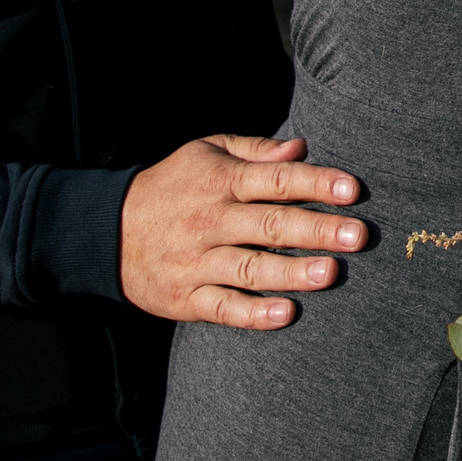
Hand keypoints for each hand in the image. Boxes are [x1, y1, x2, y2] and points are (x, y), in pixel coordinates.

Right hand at [119, 134, 364, 329]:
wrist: (103, 231)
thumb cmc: (171, 186)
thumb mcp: (205, 152)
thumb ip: (255, 150)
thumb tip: (300, 147)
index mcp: (220, 182)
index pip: (275, 180)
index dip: (315, 183)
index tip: (352, 190)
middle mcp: (211, 220)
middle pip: (270, 224)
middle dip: (317, 229)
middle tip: (358, 236)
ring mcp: (197, 261)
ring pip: (251, 267)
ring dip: (292, 271)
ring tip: (331, 273)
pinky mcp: (185, 297)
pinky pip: (223, 306)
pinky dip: (254, 313)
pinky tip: (286, 313)